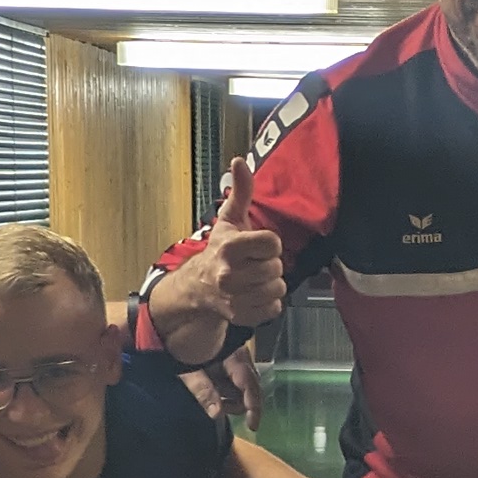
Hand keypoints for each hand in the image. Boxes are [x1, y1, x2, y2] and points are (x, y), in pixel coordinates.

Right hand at [150, 161, 285, 359]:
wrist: (200, 286)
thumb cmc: (220, 250)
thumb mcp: (230, 219)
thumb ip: (241, 191)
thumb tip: (240, 162)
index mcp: (229, 248)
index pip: (273, 244)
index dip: (269, 243)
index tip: (258, 244)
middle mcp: (229, 275)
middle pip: (276, 268)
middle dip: (269, 264)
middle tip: (253, 262)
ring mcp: (235, 299)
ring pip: (278, 288)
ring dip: (270, 283)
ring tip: (254, 278)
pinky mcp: (241, 316)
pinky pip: (274, 308)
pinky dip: (268, 302)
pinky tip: (254, 293)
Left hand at [178, 342, 261, 425]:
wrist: (171, 322)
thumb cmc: (178, 342)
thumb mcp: (188, 369)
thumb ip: (204, 390)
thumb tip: (217, 414)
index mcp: (233, 357)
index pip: (250, 384)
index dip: (254, 406)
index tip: (252, 426)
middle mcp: (240, 355)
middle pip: (251, 386)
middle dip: (239, 403)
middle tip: (219, 408)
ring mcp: (237, 355)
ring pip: (244, 383)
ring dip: (232, 395)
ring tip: (212, 395)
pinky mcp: (230, 355)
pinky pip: (236, 377)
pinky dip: (228, 387)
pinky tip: (214, 387)